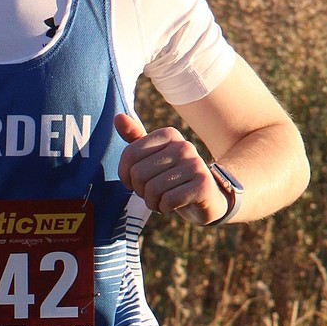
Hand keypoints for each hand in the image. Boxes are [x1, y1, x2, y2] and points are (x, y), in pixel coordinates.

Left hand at [114, 111, 228, 223]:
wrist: (208, 198)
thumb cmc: (174, 178)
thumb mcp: (154, 157)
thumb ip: (135, 139)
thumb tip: (117, 117)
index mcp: (169, 135)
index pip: (129, 154)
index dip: (125, 175)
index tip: (135, 182)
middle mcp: (183, 146)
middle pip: (139, 174)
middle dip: (141, 191)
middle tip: (153, 193)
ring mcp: (195, 165)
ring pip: (152, 189)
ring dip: (153, 202)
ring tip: (163, 200)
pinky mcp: (202, 185)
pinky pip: (168, 201)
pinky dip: (165, 208)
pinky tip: (174, 206)